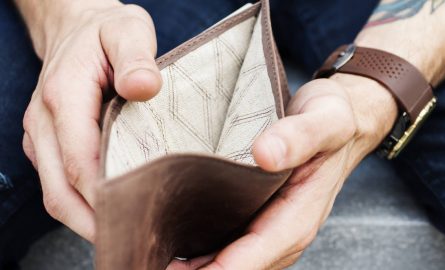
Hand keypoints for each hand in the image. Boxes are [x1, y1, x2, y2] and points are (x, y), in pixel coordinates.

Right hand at [21, 0, 161, 240]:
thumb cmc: (106, 32)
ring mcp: (42, 136)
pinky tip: (111, 211)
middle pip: (60, 190)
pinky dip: (82, 205)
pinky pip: (59, 184)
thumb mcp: (127, 31)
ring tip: (125, 235)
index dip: (102, 196)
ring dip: (86, 220)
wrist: (77, 28)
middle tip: (133, 242)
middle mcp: (45, 123)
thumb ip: (135, 57)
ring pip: (56, 193)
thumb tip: (144, 88)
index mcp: (64, 96)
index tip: (133, 218)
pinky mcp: (48, 144)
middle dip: (93, 222)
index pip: (78, 161)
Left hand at [168, 74, 397, 269]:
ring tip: (145, 255)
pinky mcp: (258, 218)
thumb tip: (265, 156)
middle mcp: (281, 233)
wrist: (341, 121)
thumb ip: (300, 137)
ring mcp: (268, 228)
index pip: (248, 259)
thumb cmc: (333, 121)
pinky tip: (167, 240)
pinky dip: (196, 252)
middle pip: (231, 269)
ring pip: (224, 262)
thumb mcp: (326, 121)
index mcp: (296, 219)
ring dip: (188, 268)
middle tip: (141, 259)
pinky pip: (225, 245)